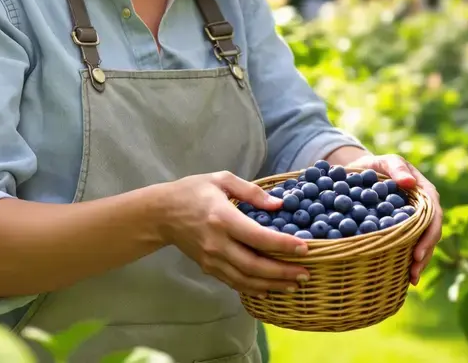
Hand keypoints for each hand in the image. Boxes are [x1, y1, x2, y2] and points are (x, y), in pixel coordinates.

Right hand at [159, 171, 310, 296]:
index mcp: (223, 218)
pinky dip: (253, 288)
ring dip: (272, 285)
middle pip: (255, 265)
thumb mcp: (221, 180)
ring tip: (294, 285)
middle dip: (283, 272)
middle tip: (306, 274)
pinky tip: (270, 288)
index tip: (305, 248)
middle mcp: (218, 243)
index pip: (258, 237)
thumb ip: (251, 191)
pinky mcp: (208, 268)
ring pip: (246, 280)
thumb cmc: (193, 191)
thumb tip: (279, 204)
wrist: (161, 214)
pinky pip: (234, 282)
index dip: (283, 245)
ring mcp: (211, 259)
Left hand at [342, 153, 441, 285]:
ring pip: (423, 243)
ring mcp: (414, 221)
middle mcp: (423, 209)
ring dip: (419, 262)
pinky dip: (407, 260)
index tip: (417, 252)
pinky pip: (409, 245)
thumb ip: (396, 168)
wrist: (360, 174)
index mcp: (424, 193)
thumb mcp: (384, 162)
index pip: (433, 215)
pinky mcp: (403, 230)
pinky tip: (403, 277)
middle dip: (425, 254)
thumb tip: (410, 182)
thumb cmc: (374, 166)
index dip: (428, 235)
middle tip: (414, 273)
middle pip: (431, 234)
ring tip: (411, 279)